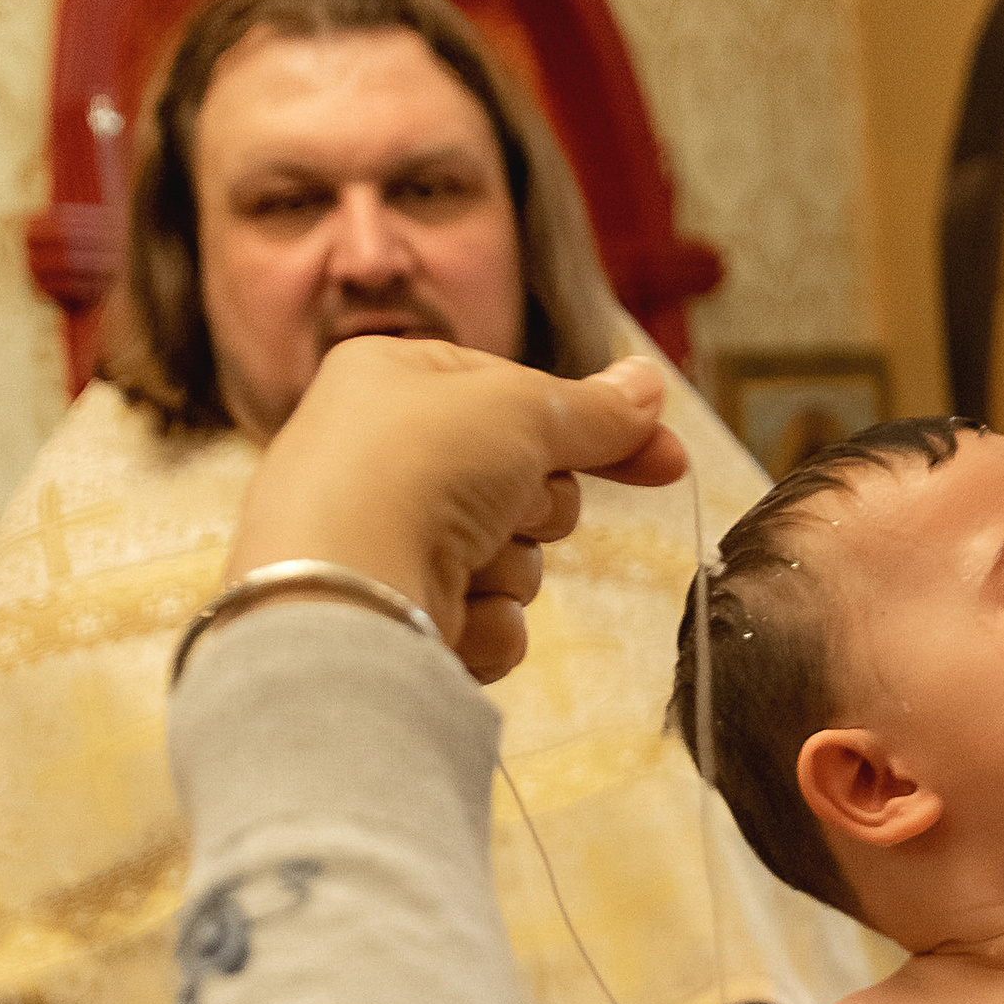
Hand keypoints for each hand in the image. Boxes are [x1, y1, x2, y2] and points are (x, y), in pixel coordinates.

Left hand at [225, 340, 690, 681]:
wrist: (337, 590)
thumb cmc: (415, 469)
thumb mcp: (522, 409)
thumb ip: (595, 408)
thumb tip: (647, 383)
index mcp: (393, 380)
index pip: (518, 398)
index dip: (596, 430)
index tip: (666, 459)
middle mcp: (377, 456)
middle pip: (520, 484)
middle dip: (537, 506)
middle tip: (513, 506)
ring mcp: (381, 541)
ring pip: (507, 558)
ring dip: (507, 567)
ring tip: (464, 564)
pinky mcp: (390, 618)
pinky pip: (481, 619)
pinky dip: (482, 624)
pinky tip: (450, 618)